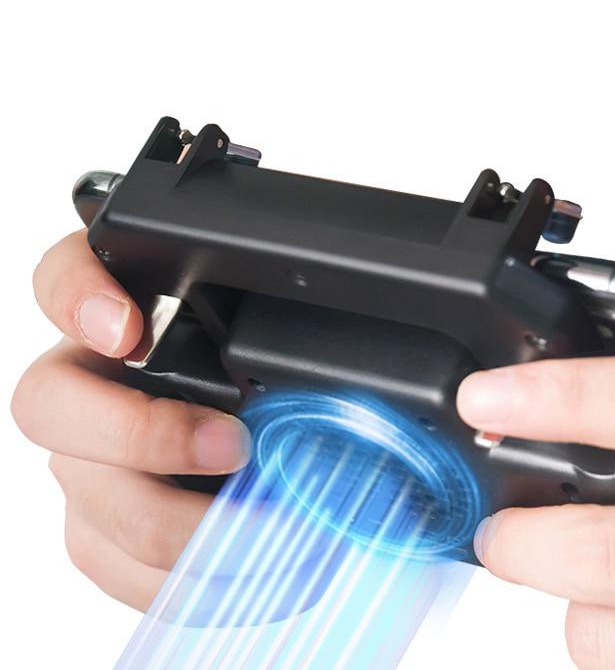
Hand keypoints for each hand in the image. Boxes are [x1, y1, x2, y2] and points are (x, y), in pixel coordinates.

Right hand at [11, 231, 250, 610]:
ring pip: (88, 497)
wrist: (250, 433)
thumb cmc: (259, 366)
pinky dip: (180, 574)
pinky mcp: (100, 523)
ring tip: (263, 528)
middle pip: (51, 404)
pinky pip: (112, 560)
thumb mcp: (266, 323)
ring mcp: (85, 458)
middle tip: (233, 446)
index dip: (78, 299)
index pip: (62, 277)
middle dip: (141, 434)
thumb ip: (268, 304)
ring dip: (175, 526)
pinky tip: (245, 564)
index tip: (125, 330)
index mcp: (123, 309)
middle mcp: (87, 381)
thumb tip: (326, 309)